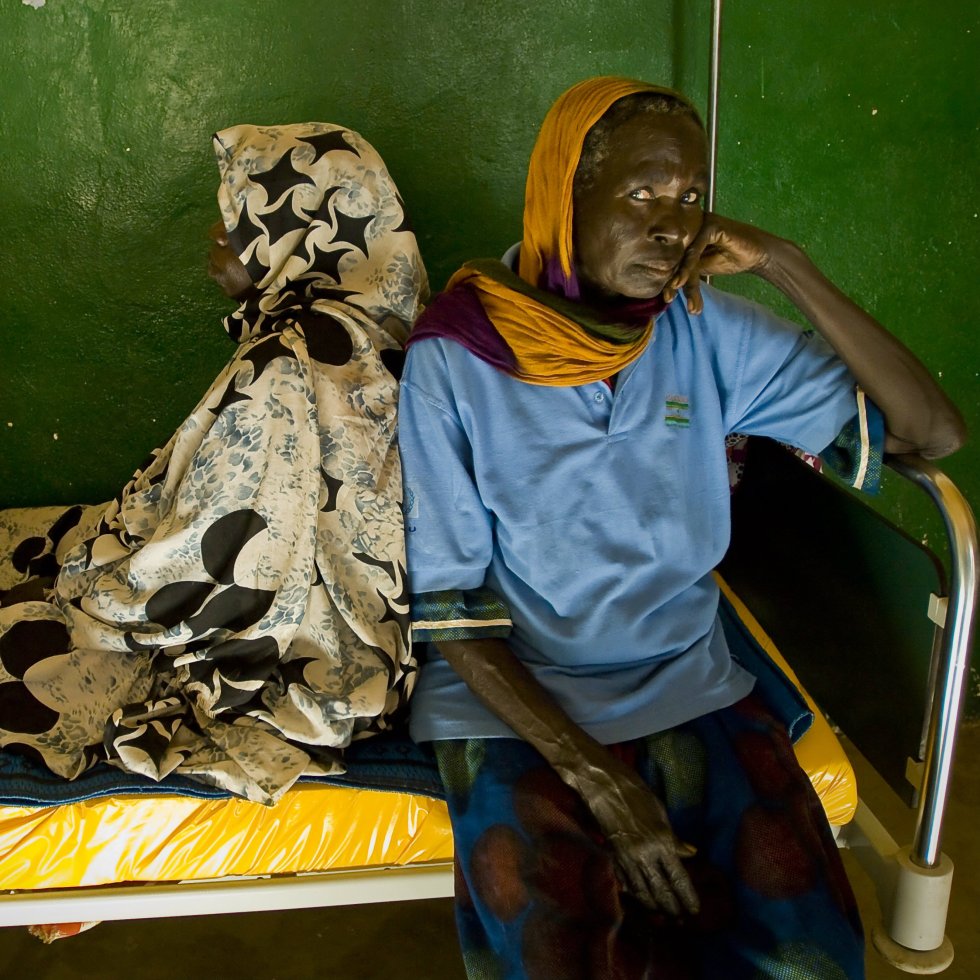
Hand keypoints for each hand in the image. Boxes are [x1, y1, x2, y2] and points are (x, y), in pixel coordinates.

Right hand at [573, 757, 699, 916]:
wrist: (603, 785)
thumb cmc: (636, 793)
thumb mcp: (660, 813)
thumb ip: (673, 838)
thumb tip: (691, 853)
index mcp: (662, 842)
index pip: (678, 878)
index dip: (687, 897)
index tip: (694, 910)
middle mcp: (645, 854)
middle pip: (660, 891)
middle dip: (671, 907)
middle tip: (680, 919)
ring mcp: (627, 857)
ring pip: (641, 891)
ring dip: (653, 906)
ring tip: (662, 914)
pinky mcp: (613, 856)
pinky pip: (625, 882)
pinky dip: (634, 894)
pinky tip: (640, 899)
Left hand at [664, 213, 777, 314]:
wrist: (757, 255)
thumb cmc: (729, 259)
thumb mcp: (702, 269)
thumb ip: (685, 271)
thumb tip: (664, 284)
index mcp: (686, 234)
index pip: (673, 257)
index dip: (668, 277)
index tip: (666, 297)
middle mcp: (691, 225)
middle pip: (676, 254)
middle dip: (671, 277)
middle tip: (668, 298)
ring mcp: (700, 223)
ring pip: (684, 253)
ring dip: (680, 275)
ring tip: (675, 291)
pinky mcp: (711, 225)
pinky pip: (695, 248)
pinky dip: (688, 266)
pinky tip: (682, 281)